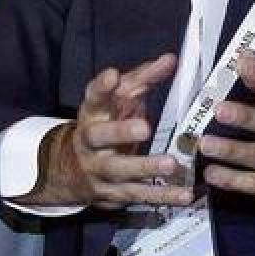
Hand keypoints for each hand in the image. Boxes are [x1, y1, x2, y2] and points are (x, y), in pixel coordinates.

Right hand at [25, 53, 192, 209]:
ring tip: (171, 164)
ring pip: (120, 170)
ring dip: (146, 168)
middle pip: (100, 137)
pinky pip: (139, 195)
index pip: (93, 98)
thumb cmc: (106, 124)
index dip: (101, 87)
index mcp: (92, 115)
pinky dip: (163, 197)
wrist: (70, 171)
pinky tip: (184, 195)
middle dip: (120, 132)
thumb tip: (171, 59)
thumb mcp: (119, 98)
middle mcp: (90, 143)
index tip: (113, 75)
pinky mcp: (113, 194)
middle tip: (144, 127)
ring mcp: (99, 171)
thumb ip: (145, 78)